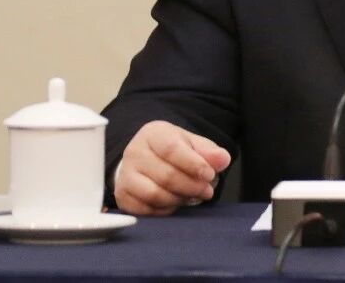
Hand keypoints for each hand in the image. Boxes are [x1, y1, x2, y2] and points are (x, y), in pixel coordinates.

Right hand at [114, 120, 231, 215]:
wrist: (146, 159)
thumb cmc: (173, 151)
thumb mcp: (193, 144)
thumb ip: (209, 152)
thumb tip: (222, 159)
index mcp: (153, 134)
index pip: (172, 149)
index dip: (194, 165)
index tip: (209, 175)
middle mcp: (134, 152)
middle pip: (166, 175)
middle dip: (191, 186)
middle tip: (206, 191)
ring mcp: (125, 175)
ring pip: (155, 195)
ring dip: (179, 199)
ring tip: (191, 196)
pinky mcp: (122, 196)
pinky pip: (145, 210)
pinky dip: (165, 210)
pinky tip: (175, 203)